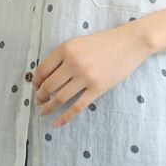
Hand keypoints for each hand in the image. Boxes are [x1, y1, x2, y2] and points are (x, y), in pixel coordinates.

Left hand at [31, 24, 152, 128]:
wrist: (129, 43)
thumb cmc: (104, 42)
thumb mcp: (79, 42)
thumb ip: (63, 56)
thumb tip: (46, 76)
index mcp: (66, 48)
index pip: (42, 70)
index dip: (36, 82)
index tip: (35, 88)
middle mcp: (73, 62)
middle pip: (48, 86)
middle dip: (40, 97)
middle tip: (38, 102)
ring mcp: (85, 77)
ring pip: (60, 98)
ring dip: (48, 107)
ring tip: (43, 112)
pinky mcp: (98, 88)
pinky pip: (77, 106)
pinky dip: (65, 117)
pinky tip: (57, 122)